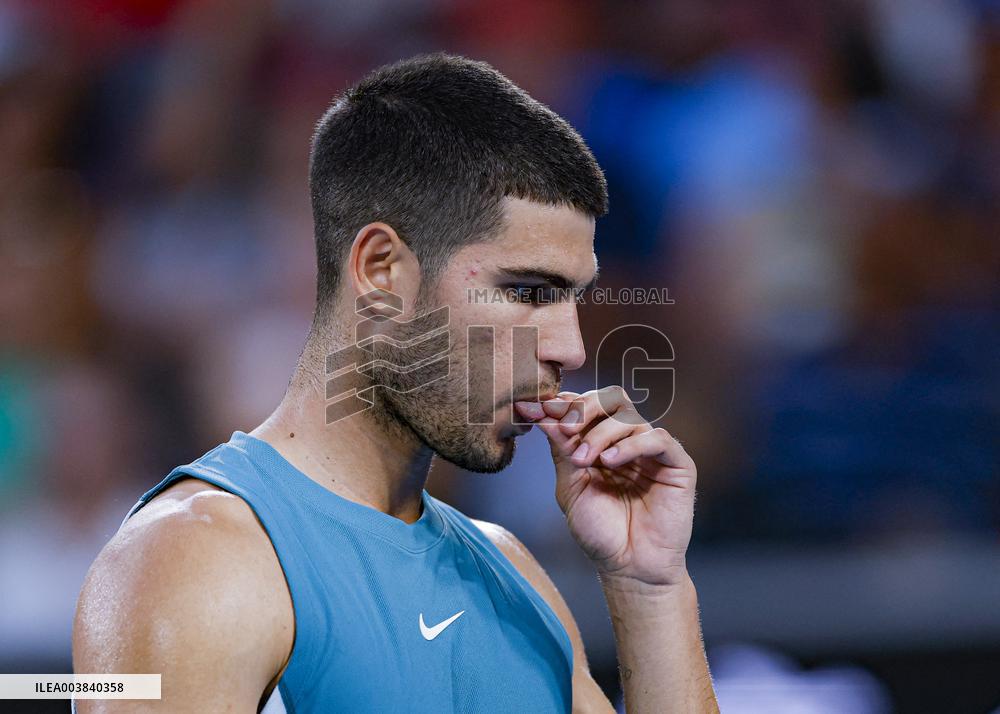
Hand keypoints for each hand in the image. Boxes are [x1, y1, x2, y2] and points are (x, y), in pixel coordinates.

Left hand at [515, 387, 696, 587]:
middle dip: (583, 407)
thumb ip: (562, 450)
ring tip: (583, 460)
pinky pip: (658, 438)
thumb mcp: (571, 487)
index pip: (587, 407)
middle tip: (563, 427)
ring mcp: (653, 451)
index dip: (563, 403)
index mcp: (602, 443)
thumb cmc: (600, 532)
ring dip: (600, 433)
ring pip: (629, 417)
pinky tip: (610, 461)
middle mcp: (628, 441)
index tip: (535, 409)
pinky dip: (631, 444)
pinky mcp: (677, 465)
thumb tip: (543, 414)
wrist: (628, 568)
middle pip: (612, 398)